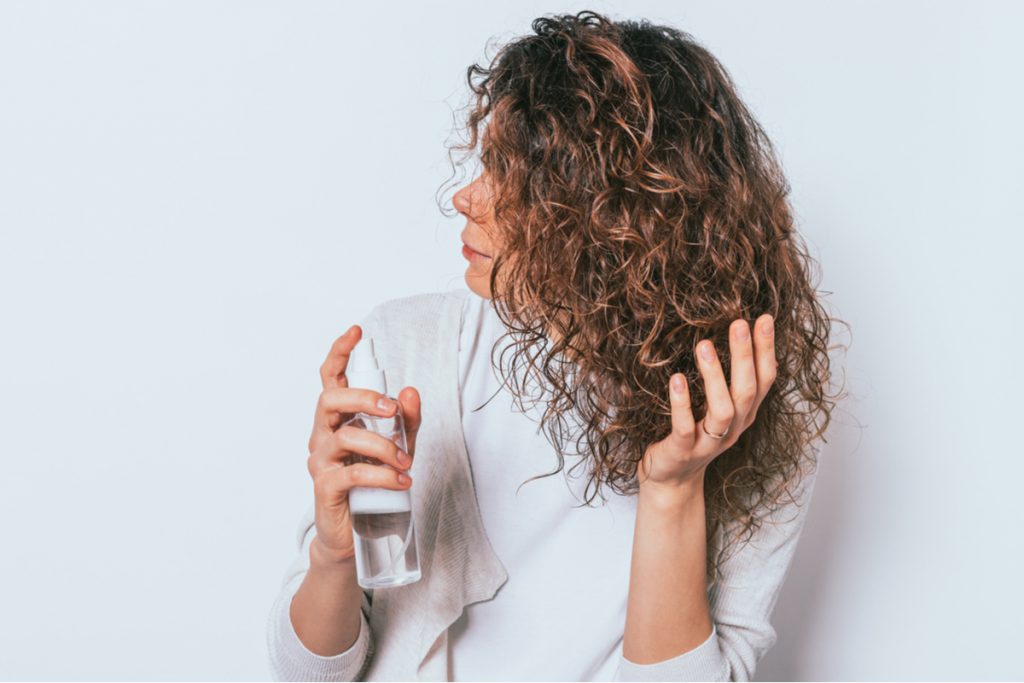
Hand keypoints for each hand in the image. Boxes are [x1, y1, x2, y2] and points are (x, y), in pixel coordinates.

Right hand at [305, 324, 422, 563]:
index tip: (355, 332)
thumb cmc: (374, 483)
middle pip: (330, 400)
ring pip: (345, 436)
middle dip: (363, 398)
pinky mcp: (326, 488)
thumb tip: (411, 391)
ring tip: (406, 462)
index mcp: (337, 419)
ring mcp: (321, 461)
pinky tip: (400, 481)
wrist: (358, 534)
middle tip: (391, 410)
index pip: (331, 379)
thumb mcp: (399, 446)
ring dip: (382, 446)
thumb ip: (406, 420)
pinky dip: (381, 474)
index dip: (339, 353)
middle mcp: (322, 435)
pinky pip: (351, 473)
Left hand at [638, 314, 776, 494]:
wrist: (671, 480)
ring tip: (704, 345)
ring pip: (722, 410)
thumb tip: (738, 338)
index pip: (764, 380)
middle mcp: (732, 428)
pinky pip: (685, 427)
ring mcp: (709, 442)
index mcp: (744, 414)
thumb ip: (727, 380)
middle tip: (738, 323)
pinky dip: (681, 403)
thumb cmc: (693, 433)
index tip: (764, 318)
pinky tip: (677, 379)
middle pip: (747, 390)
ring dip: (715, 377)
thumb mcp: (717, 406)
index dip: (766, 350)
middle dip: (745, 356)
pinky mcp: (682, 451)